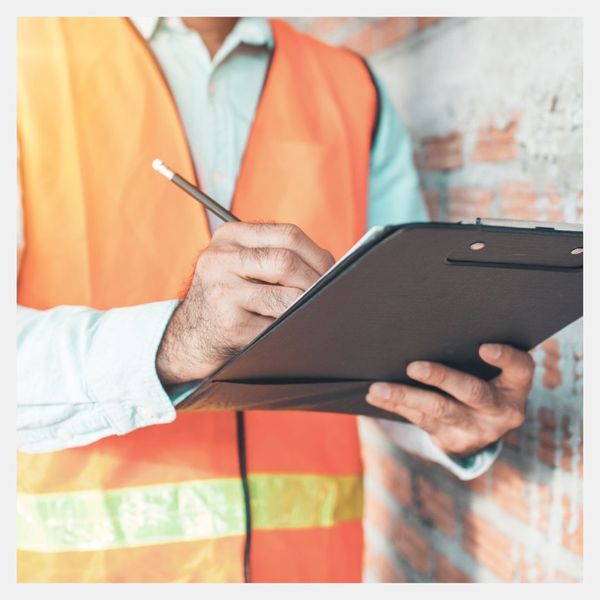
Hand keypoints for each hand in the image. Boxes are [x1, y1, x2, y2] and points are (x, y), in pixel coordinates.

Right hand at [156, 222, 334, 384]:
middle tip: (328, 294)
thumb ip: (275, 254)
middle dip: (316, 281)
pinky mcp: (230, 325)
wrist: (190, 336)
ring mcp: (222, 293)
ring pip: (286, 297)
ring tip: (311, 311)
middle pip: (287, 262)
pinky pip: (277, 326)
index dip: (318, 254)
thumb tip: (332, 266)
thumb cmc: (227, 297)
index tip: (332, 271)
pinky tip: (290, 329)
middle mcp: (220, 260)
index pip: (288, 235)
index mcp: (228, 237)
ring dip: (306, 307)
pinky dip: (292, 328)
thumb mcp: (240, 264)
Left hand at [365, 344, 534, 455]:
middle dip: (441, 378)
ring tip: (378, 388)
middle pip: (472, 392)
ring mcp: (476, 429)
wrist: (481, 430)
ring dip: (405, 396)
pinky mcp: (452, 440)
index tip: (484, 347)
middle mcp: (500, 410)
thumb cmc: (483, 381)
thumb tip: (432, 322)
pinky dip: (396, 406)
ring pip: (439, 410)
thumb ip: (474, 353)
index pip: (519, 369)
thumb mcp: (492, 371)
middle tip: (413, 367)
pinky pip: (420, 421)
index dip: (505, 358)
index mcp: (515, 386)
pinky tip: (377, 396)